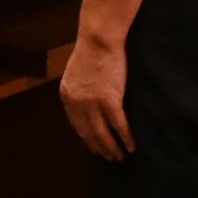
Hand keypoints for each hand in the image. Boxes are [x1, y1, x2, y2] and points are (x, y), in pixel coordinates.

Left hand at [59, 33, 134, 160]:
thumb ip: (77, 91)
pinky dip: (126, 137)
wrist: (99, 40)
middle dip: (99, 147)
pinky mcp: (110, 100)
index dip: (86, 138)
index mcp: (66, 96)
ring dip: (112, 147)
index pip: (76, 124)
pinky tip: (131, 145)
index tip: (94, 147)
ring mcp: (92, 103)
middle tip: (108, 157)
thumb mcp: (74, 74)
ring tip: (120, 156)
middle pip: (89, 132)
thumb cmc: (90, 52)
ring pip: (103, 133)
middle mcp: (77, 103)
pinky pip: (119, 125)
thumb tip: (84, 105)